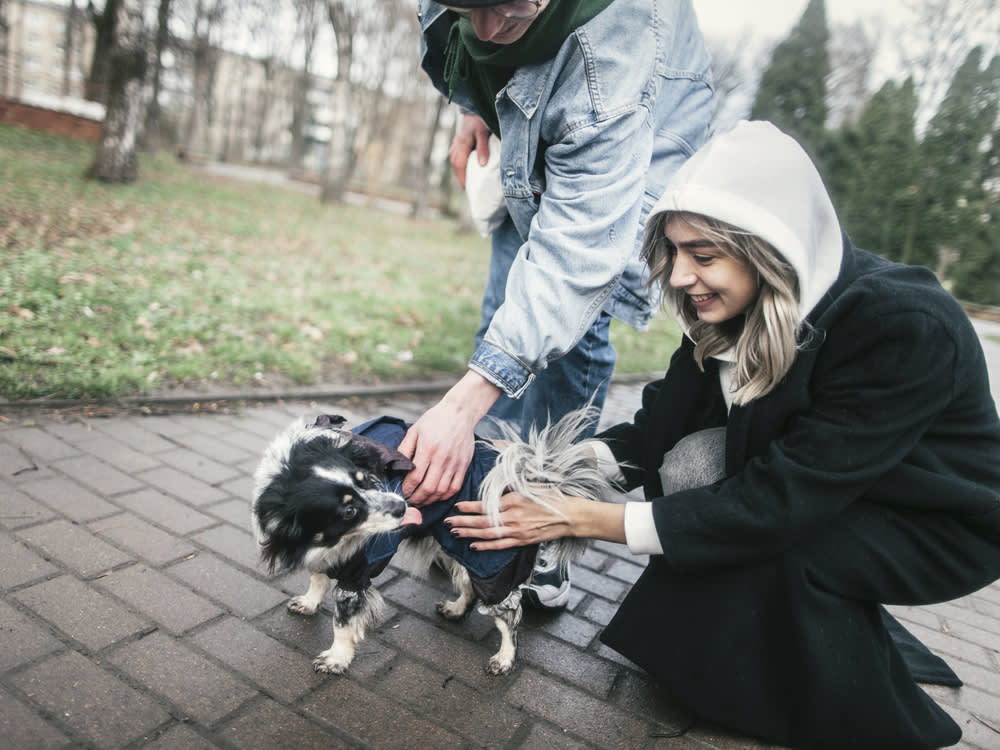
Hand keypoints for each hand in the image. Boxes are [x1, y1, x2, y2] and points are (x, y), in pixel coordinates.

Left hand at [399, 371, 501, 505]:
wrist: (460, 413)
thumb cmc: (435, 420)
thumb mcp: (415, 430)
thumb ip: (404, 449)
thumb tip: (397, 467)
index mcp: (428, 449)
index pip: (415, 477)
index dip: (407, 489)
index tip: (402, 492)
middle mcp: (442, 458)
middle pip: (428, 488)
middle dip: (417, 498)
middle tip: (410, 501)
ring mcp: (455, 463)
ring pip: (442, 491)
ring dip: (430, 500)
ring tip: (421, 501)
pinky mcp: (464, 465)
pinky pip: (455, 487)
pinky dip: (444, 496)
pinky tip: (436, 496)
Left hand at [447, 492, 576, 549]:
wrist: (570, 515)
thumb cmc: (551, 497)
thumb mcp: (530, 486)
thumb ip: (510, 488)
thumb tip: (494, 487)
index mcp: (513, 500)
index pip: (485, 504)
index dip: (468, 507)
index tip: (456, 506)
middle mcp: (513, 516)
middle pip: (481, 521)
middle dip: (462, 522)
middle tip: (447, 522)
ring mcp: (517, 530)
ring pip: (487, 534)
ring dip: (469, 534)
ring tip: (455, 533)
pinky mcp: (522, 540)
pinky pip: (500, 545)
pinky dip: (485, 546)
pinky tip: (473, 546)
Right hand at [450, 113, 491, 188]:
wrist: (477, 105)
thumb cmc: (481, 118)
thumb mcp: (484, 133)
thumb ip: (483, 148)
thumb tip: (482, 164)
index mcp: (462, 143)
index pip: (459, 164)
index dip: (462, 177)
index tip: (467, 187)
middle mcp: (457, 143)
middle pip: (455, 163)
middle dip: (459, 175)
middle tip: (466, 186)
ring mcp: (456, 141)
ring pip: (454, 159)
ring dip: (458, 169)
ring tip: (465, 179)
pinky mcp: (459, 139)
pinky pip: (455, 154)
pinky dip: (458, 162)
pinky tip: (463, 166)